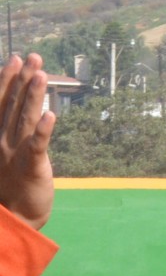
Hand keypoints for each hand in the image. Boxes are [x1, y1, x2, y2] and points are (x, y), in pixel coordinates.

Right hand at [0, 54, 54, 229]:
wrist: (12, 220)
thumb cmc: (10, 187)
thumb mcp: (6, 155)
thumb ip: (12, 132)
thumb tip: (24, 113)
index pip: (2, 102)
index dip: (8, 79)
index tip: (16, 58)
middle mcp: (3, 140)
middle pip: (14, 104)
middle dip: (23, 79)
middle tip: (33, 56)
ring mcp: (15, 153)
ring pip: (25, 119)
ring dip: (33, 96)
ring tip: (41, 74)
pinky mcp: (30, 167)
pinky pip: (37, 146)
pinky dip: (44, 131)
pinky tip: (51, 115)